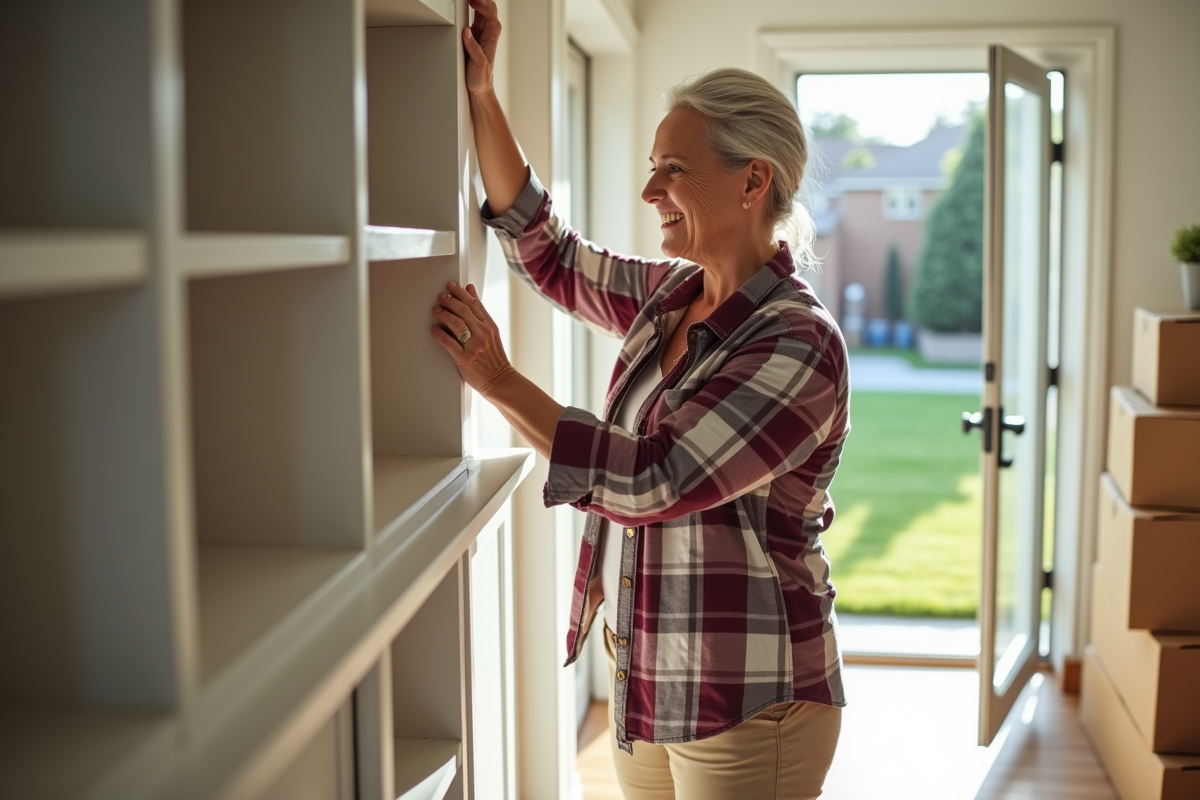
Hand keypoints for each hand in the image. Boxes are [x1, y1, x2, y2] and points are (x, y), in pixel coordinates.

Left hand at [432, 281, 517, 395]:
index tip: (451, 286)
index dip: (460, 292)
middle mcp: (483, 334)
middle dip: (450, 301)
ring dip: (444, 314)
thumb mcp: (492, 332)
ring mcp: (474, 346)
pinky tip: (434, 329)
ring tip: (436, 310)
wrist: (500, 380)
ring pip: (457, 324)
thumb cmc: (494, 358)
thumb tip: (470, 290)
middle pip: (464, 311)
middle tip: (441, 297)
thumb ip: (480, 312)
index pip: (474, 304)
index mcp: (489, 326)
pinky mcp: (465, 359)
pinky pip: (449, 343)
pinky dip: (440, 334)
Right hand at [463, 0, 499, 98]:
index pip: (490, 14)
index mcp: (492, 36)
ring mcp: (480, 32)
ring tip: (466, 0)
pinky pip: (473, 16)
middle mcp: (488, 32)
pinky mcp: (473, 35)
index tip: (472, 1)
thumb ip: (473, 48)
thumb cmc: (481, 78)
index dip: (483, 5)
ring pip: (481, 10)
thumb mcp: (478, 64)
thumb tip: (466, 32)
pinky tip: (465, 4)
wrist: (479, 88)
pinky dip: (470, 8)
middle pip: (488, 7)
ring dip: (475, 2)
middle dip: (481, 0)